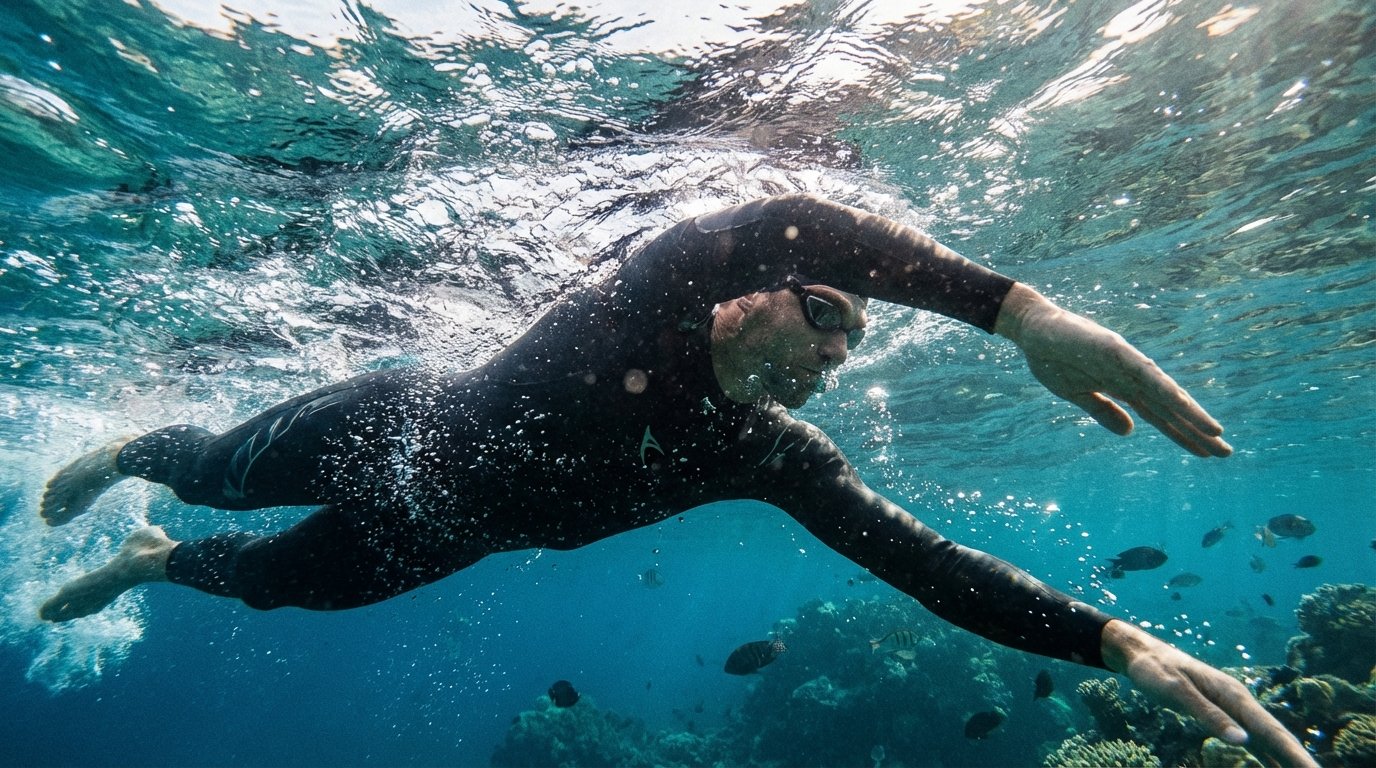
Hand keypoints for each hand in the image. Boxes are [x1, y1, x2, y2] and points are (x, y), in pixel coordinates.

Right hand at [995, 283, 1230, 456]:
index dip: (1182, 434)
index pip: (1160, 415)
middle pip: (1170, 407)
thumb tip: (1129, 432)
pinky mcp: (1114, 349)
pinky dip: (1164, 388)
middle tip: (1226, 452)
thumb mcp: (1077, 395)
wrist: (1031, 329)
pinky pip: (1143, 372)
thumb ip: (1103, 411)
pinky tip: (1183, 403)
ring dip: (1190, 411)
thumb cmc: (1051, 358)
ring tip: (1216, 432)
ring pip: (1164, 392)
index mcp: (1123, 387)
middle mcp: (1131, 375)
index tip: (1206, 452)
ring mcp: (1125, 361)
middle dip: (1197, 429)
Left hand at [1101, 620, 1316, 767]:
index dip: (1295, 754)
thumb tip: (1242, 741)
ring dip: (1285, 761)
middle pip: (1276, 737)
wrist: (1142, 654)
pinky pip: (1252, 741)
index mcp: (1233, 695)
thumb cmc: (1157, 670)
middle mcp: (1240, 702)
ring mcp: (1234, 710)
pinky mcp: (1224, 717)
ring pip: (1267, 741)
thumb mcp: (1177, 692)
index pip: (1271, 730)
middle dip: (1299, 761)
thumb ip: (1208, 715)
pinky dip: (1266, 756)